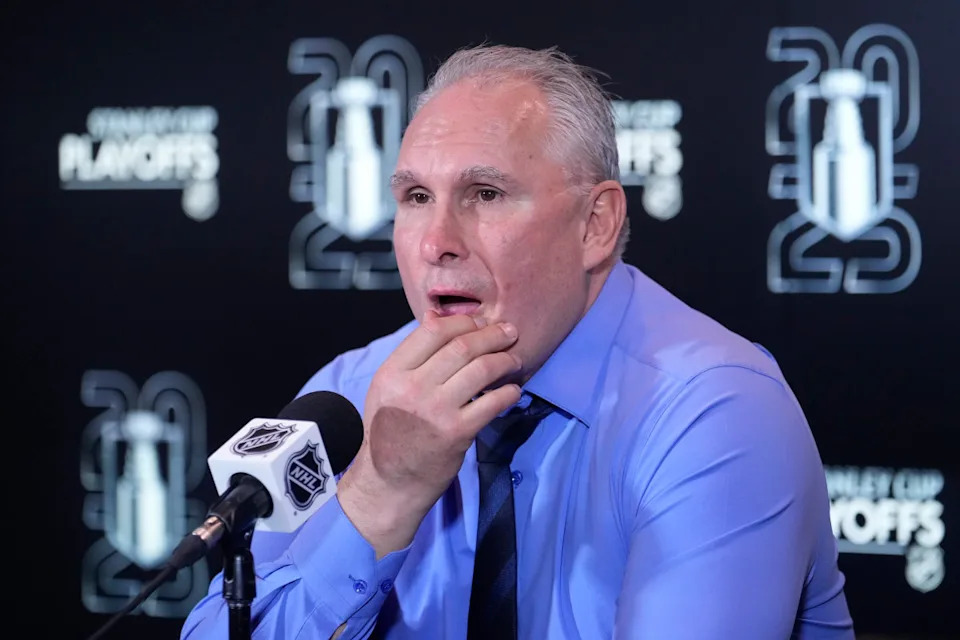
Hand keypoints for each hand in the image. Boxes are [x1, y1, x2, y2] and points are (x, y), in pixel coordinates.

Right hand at [336, 310, 521, 557]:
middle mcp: (412, 387)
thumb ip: (412, 355)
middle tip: (509, 333)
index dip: (463, 322)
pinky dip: (509, 392)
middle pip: (462, 346)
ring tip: (514, 361)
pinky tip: (513, 391)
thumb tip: (436, 316)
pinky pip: (493, 402)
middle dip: (492, 335)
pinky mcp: (457, 432)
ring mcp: (436, 410)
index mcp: (392, 372)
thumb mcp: (388, 388)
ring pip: (482, 369)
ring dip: (505, 361)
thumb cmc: (391, 431)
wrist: (390, 482)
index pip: (433, 330)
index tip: (480, 324)